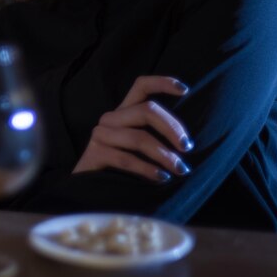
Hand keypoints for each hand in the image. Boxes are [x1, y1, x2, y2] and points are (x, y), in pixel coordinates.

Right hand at [73, 75, 193, 181]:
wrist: (89, 193)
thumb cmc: (121, 169)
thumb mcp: (140, 148)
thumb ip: (156, 136)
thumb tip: (187, 140)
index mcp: (124, 112)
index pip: (141, 86)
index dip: (162, 83)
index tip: (185, 89)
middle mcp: (111, 118)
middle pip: (146, 110)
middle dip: (172, 128)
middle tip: (187, 147)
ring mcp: (100, 134)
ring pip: (138, 137)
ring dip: (164, 155)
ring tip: (180, 169)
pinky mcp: (94, 153)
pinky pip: (126, 159)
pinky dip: (147, 169)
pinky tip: (161, 178)